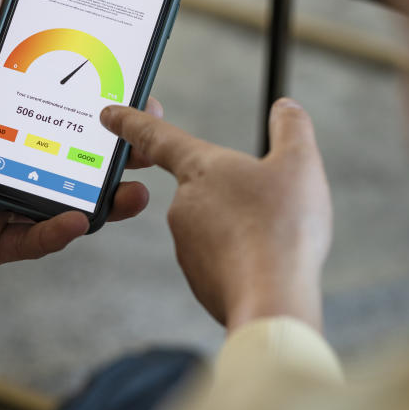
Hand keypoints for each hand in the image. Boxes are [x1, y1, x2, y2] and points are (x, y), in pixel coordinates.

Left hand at [0, 0, 160, 286]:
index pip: (58, 109)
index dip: (97, 103)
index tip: (131, 92)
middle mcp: (2, 160)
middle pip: (73, 156)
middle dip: (114, 151)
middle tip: (148, 142)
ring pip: (66, 200)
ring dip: (104, 196)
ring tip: (136, 190)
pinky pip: (37, 240)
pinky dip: (62, 230)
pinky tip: (83, 217)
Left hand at [100, 98, 331, 330]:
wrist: (271, 301)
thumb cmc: (283, 226)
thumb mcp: (299, 163)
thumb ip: (292, 129)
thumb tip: (285, 108)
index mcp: (199, 169)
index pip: (158, 138)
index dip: (133, 122)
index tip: (108, 114)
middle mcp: (182, 205)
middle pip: (203, 186)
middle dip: (231, 191)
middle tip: (267, 202)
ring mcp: (186, 245)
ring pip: (216, 226)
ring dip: (240, 228)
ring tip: (275, 236)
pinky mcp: (197, 279)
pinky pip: (220, 260)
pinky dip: (241, 259)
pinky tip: (266, 265)